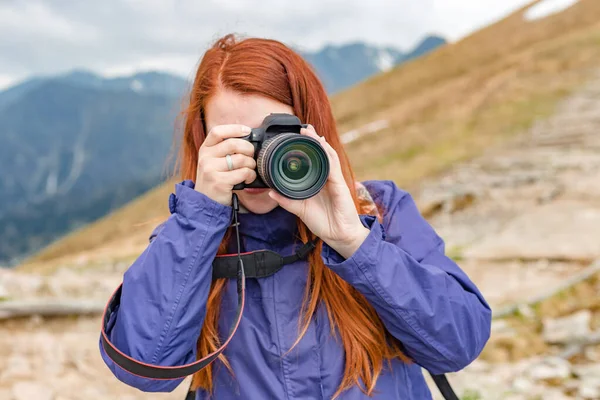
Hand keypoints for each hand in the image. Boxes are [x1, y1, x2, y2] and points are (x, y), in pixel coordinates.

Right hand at [195, 124, 256, 205]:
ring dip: (251, 164)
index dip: (234, 128)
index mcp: (205, 149)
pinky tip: (247, 179)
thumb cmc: (215, 180)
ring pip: (240, 159)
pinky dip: (250, 175)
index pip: (218, 131)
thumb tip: (247, 138)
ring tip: (250, 170)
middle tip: (252, 156)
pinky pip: (243, 172)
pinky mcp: (219, 182)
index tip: (247, 130)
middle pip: (233, 144)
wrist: (205, 203)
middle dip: (249, 149)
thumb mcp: (213, 162)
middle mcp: (205, 157)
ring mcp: (211, 169)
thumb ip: (224, 150)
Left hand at [268, 125, 369, 258]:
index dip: (306, 149)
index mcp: (318, 182)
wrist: (340, 236)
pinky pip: (333, 166)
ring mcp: (334, 180)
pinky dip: (327, 154)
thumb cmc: (323, 222)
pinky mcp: (339, 184)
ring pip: (327, 156)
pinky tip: (321, 145)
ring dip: (318, 142)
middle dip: (312, 140)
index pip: (313, 161)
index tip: (295, 138)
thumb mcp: (300, 209)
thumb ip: (286, 200)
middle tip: (302, 128)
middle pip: (321, 154)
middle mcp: (327, 178)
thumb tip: (271, 192)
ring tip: (309, 131)